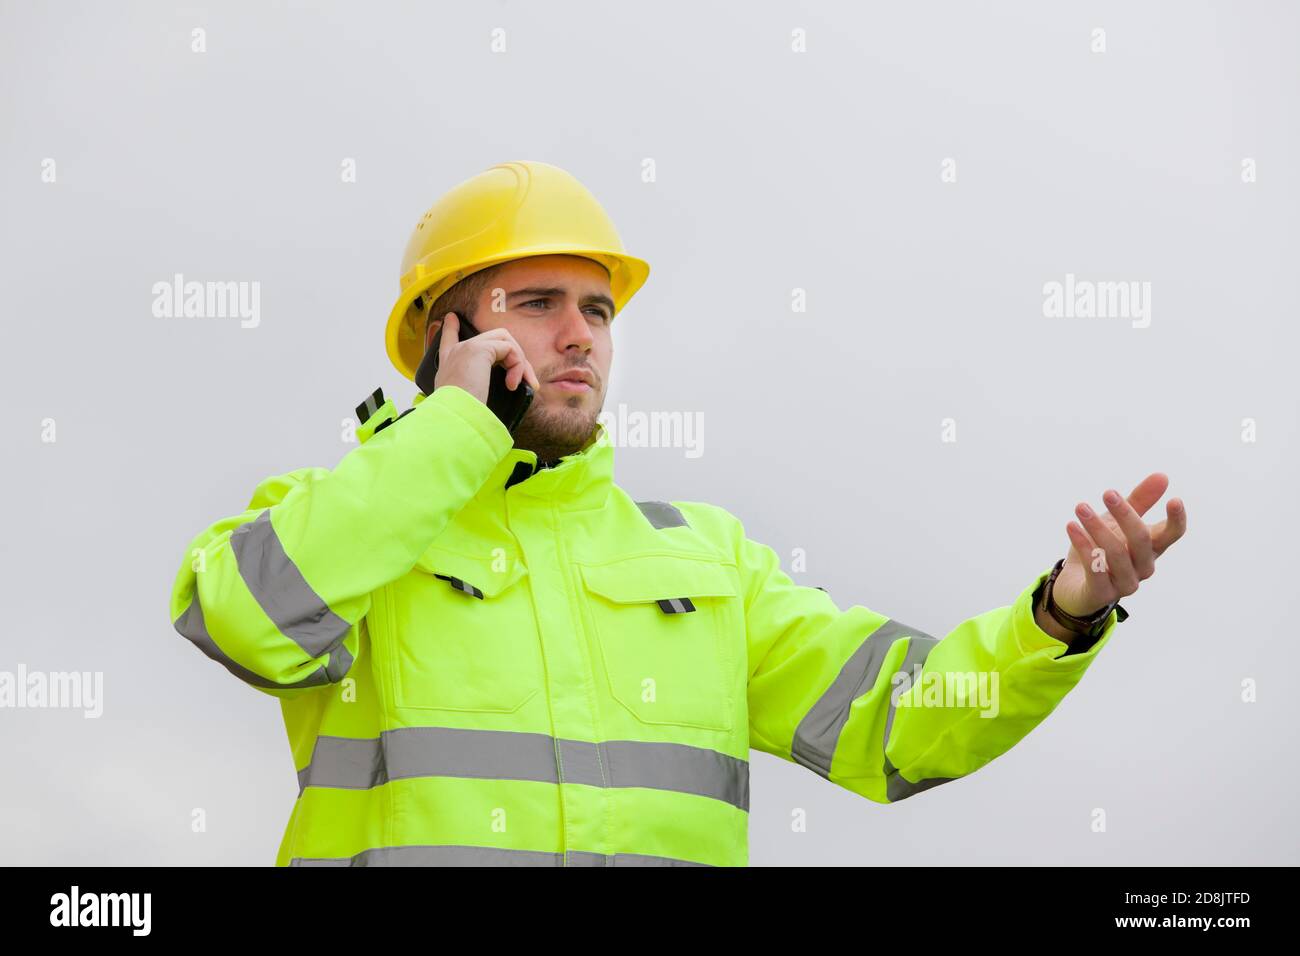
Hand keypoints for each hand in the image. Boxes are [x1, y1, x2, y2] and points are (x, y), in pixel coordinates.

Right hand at [433, 312, 539, 406]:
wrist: (454, 418)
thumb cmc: (462, 416)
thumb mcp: (467, 401)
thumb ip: (477, 391)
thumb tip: (503, 393)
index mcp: (448, 365)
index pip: (448, 340)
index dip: (451, 328)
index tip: (452, 319)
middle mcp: (455, 353)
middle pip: (493, 339)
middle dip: (515, 356)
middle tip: (527, 380)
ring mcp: (467, 347)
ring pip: (505, 341)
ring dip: (520, 362)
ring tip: (521, 384)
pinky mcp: (479, 349)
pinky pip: (510, 349)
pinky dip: (517, 366)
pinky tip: (512, 384)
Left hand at [1052, 472, 1186, 616]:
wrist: (1075, 586)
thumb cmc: (1101, 549)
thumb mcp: (1117, 522)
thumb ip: (1138, 502)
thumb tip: (1163, 476)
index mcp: (1151, 549)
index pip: (1172, 535)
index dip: (1176, 520)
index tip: (1174, 500)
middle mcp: (1143, 567)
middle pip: (1141, 540)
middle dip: (1125, 514)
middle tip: (1107, 492)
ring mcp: (1125, 583)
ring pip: (1117, 553)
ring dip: (1097, 527)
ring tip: (1081, 508)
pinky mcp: (1102, 593)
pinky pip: (1095, 569)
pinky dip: (1083, 546)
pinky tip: (1072, 526)